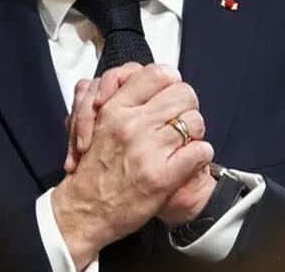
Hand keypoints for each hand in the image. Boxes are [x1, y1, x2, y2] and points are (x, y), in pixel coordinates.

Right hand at [51, 64, 213, 268]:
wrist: (84, 210)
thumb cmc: (91, 167)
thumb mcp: (95, 121)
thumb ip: (113, 95)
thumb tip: (135, 75)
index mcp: (115, 108)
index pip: (158, 73)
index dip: (170, 82)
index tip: (169, 94)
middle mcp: (132, 125)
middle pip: (183, 94)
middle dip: (187, 104)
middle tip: (181, 117)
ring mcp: (148, 150)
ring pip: (195, 121)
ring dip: (194, 132)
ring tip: (184, 141)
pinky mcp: (163, 177)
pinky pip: (199, 152)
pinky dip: (200, 155)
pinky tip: (188, 160)